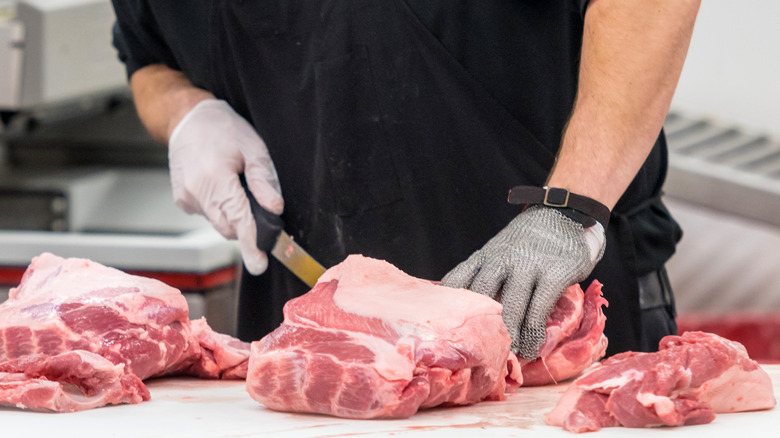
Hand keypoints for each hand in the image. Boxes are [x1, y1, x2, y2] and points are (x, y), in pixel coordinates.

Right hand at [168, 99, 282, 274]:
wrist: (187, 119)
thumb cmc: (223, 128)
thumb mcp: (253, 146)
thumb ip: (263, 179)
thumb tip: (274, 209)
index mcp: (215, 178)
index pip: (239, 219)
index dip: (251, 243)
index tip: (259, 265)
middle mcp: (197, 192)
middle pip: (229, 226)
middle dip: (247, 224)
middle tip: (257, 202)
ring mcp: (186, 198)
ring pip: (219, 222)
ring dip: (233, 213)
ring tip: (235, 184)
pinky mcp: (182, 200)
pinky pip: (209, 214)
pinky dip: (220, 206)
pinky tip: (220, 184)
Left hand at [441, 206, 604, 359]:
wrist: (564, 213)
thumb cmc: (528, 241)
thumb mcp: (498, 251)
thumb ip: (483, 274)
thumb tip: (466, 312)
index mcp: (484, 257)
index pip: (457, 282)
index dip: (448, 308)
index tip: (443, 332)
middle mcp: (501, 260)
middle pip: (481, 298)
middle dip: (478, 328)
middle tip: (477, 353)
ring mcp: (528, 265)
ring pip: (510, 307)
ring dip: (508, 336)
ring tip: (507, 357)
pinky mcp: (554, 272)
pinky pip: (539, 308)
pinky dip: (533, 332)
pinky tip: (532, 347)